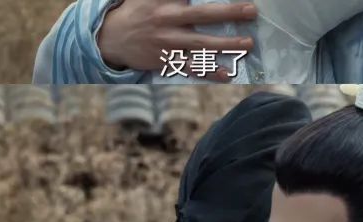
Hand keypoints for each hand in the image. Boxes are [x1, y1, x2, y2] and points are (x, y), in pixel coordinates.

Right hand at [96, 0, 256, 81]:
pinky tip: (227, 74)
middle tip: (251, 11)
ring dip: (226, 45)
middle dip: (229, 13)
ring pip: (201, 44)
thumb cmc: (136, 10)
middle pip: (203, 15)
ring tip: (248, 44)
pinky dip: (209, 72)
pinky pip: (191, 67)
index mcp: (165, 0)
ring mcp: (168, 42)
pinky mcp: (166, 60)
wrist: (111, 37)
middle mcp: (168, 20)